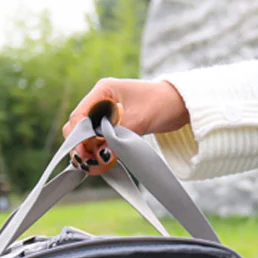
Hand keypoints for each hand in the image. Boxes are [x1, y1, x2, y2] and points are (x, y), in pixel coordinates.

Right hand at [62, 78, 189, 172]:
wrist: (179, 104)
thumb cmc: (161, 104)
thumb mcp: (139, 120)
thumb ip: (118, 136)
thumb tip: (101, 156)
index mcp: (103, 91)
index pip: (79, 115)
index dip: (79, 137)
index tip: (85, 153)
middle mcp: (100, 100)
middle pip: (78, 127)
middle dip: (81, 146)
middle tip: (90, 163)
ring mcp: (105, 113)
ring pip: (86, 136)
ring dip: (89, 151)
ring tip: (98, 166)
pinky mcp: (112, 124)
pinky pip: (98, 140)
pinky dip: (98, 151)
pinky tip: (105, 161)